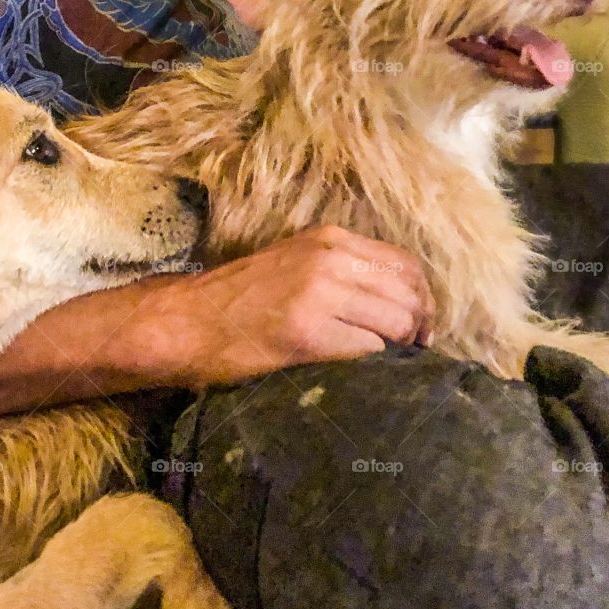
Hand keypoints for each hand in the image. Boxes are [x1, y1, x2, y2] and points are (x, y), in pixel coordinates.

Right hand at [0, 224, 434, 420]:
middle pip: (408, 295)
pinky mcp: (307, 332)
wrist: (186, 320)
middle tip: (412, 353)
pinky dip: (372, 363)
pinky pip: (369, 350)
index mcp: (329, 239)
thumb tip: (405, 300)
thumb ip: (345, 270)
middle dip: (419, 328)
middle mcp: (328, 258)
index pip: (406, 265)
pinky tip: (355, 370)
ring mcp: (318, 293)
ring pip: (396, 323)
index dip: (422, 300)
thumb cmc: (242, 300)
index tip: (421, 328)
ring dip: (398, 348)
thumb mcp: (297, 263)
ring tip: (387, 365)